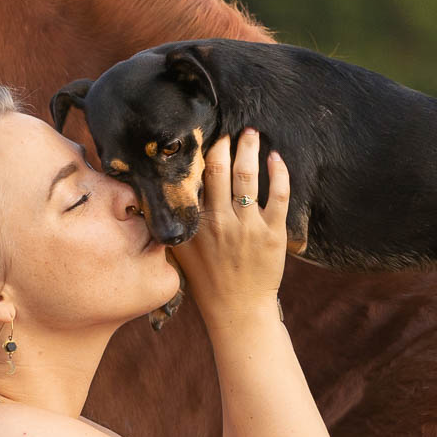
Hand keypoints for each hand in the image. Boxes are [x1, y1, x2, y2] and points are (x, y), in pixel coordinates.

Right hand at [169, 127, 290, 327]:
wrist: (237, 310)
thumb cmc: (207, 281)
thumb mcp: (181, 252)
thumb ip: (175, 223)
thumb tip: (157, 197)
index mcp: (196, 223)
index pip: (194, 179)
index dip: (198, 153)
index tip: (200, 135)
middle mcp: (220, 221)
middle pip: (219, 169)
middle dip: (224, 143)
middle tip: (229, 126)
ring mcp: (248, 227)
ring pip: (247, 176)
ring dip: (249, 149)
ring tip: (252, 132)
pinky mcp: (273, 233)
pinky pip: (279, 195)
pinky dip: (279, 173)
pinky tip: (277, 158)